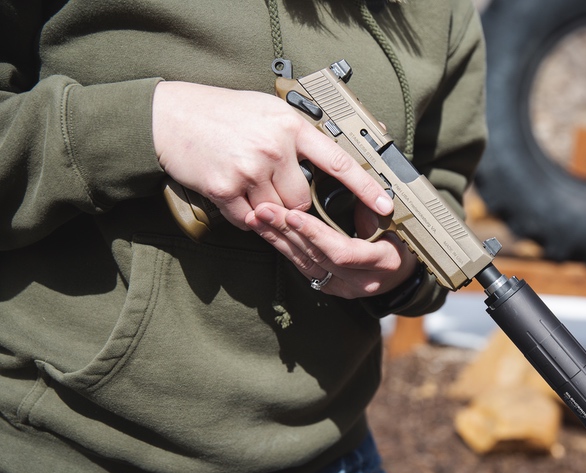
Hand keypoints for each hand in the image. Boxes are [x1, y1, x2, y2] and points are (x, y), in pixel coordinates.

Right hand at [151, 81, 392, 229]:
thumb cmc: (222, 113)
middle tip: (270, 183)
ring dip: (268, 208)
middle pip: (303, 200)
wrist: (170, 116)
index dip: (366, 186)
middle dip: (293, 202)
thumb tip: (331, 155)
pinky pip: (249, 219)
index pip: (338, 161)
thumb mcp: (268, 111)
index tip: (387, 204)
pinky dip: (245, 214)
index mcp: (290, 126)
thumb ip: (299, 134)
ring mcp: (250, 169)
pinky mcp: (225, 188)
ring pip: (278, 212)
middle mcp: (274, 148)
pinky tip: (234, 193)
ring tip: (248, 183)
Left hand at [246, 201, 418, 298]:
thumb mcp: (396, 223)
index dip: (317, 235)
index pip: (343, 252)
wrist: (403, 275)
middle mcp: (362, 281)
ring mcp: (344, 288)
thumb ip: (370, 209)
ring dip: (278, 239)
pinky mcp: (329, 287)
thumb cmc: (402, 241)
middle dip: (288, 232)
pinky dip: (283, 247)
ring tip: (258, 217)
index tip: (294, 214)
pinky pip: (302, 267)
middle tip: (264, 210)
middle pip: (318, 257)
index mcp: (383, 262)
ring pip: (305, 263)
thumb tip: (350, 182)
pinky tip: (266, 231)